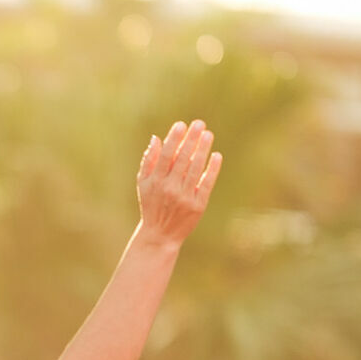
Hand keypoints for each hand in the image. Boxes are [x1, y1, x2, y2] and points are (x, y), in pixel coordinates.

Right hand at [137, 120, 221, 246]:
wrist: (160, 236)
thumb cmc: (151, 205)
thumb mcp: (143, 185)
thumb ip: (148, 161)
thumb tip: (156, 138)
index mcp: (156, 182)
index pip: (166, 156)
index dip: (174, 139)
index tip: (181, 125)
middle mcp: (170, 188)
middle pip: (183, 159)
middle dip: (191, 139)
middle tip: (199, 123)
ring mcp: (184, 197)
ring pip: (196, 169)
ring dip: (203, 150)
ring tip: (208, 134)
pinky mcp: (197, 206)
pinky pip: (206, 183)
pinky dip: (212, 169)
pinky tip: (216, 155)